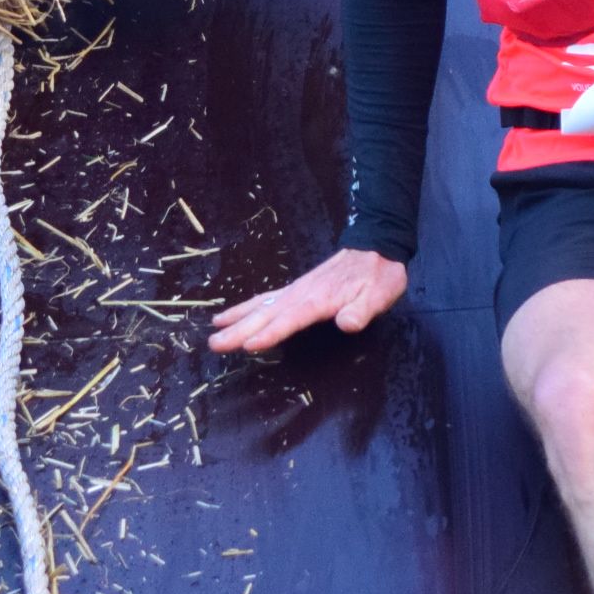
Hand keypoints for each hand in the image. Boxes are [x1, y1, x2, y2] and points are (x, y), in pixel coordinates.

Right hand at [208, 247, 408, 353]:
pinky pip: (265, 299)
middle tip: (215, 344)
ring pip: (261, 307)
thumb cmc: (377, 276)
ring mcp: (296, 291)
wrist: (375, 248)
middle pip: (266, 314)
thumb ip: (361, 310)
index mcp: (319, 299)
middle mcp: (301, 294)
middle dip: (240, 330)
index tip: (248, 345)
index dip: (270, 333)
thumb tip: (346, 324)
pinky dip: (246, 308)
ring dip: (237, 320)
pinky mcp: (296, 290)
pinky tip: (231, 315)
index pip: (290, 319)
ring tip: (214, 332)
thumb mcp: (379, 295)